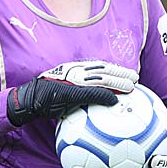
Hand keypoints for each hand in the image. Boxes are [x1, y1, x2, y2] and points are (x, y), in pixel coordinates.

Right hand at [7, 61, 137, 125]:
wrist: (31, 99)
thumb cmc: (48, 98)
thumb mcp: (67, 94)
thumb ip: (83, 94)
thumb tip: (101, 99)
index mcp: (78, 72)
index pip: (101, 68)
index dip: (115, 69)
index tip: (129, 74)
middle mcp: (78, 73)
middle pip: (104, 71)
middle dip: (120, 73)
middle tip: (135, 78)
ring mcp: (75, 80)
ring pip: (100, 78)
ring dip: (116, 81)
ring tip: (131, 85)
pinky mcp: (70, 90)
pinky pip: (90, 92)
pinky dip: (102, 95)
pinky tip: (113, 98)